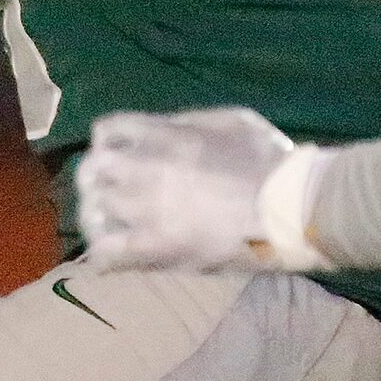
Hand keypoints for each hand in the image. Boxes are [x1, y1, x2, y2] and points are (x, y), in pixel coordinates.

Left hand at [74, 107, 304, 272]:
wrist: (288, 205)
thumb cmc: (268, 160)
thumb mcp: (229, 120)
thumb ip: (189, 122)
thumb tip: (167, 128)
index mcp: (162, 134)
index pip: (106, 130)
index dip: (109, 144)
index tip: (120, 156)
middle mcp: (143, 168)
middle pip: (91, 168)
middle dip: (97, 179)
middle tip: (111, 192)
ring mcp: (144, 209)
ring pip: (93, 210)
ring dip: (99, 217)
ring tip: (111, 227)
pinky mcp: (153, 247)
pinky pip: (105, 253)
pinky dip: (104, 257)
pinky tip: (112, 260)